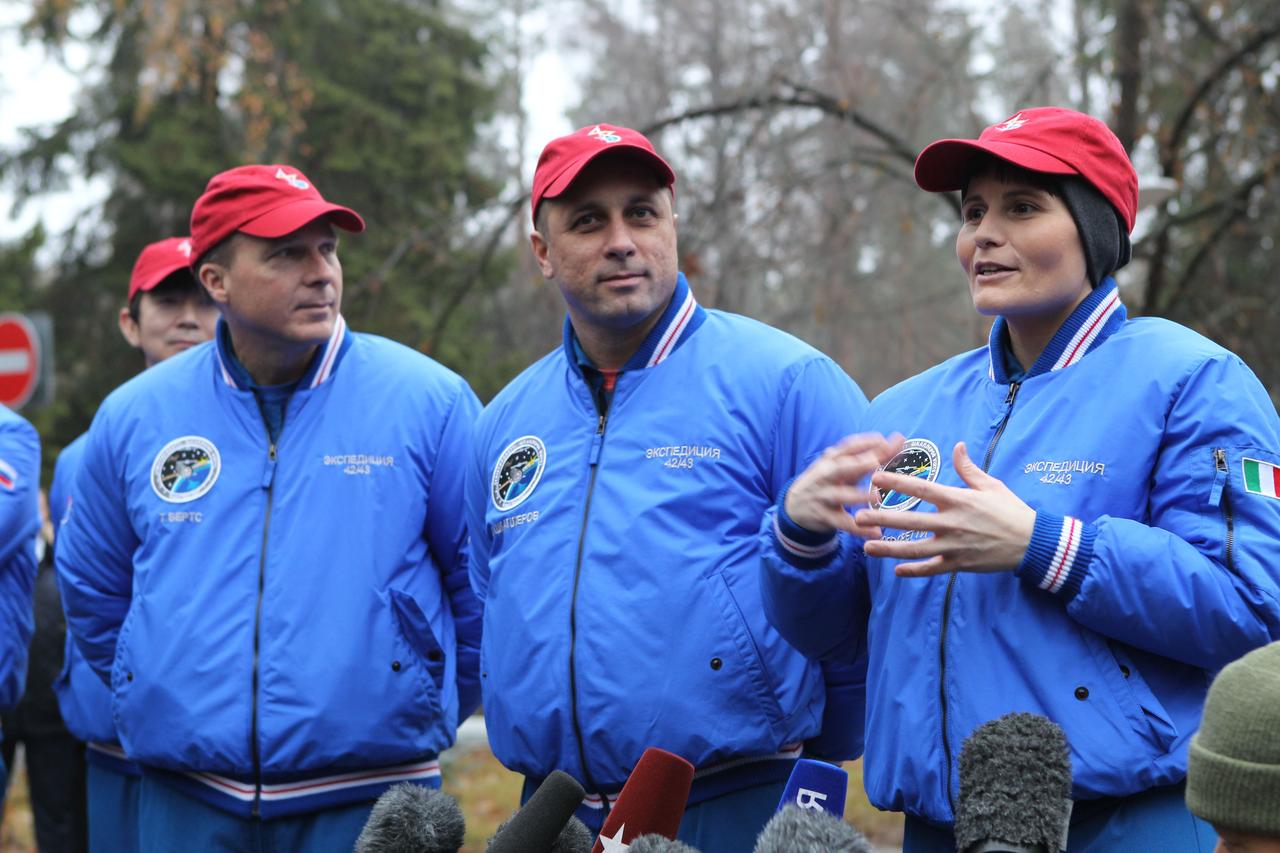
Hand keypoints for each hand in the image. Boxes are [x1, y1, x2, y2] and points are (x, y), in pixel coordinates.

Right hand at [784, 433, 904, 537]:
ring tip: (876, 498)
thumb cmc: (828, 481)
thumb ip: (874, 454)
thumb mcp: (845, 466)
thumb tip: (900, 437)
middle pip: (839, 468)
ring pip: (839, 496)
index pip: (848, 447)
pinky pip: (842, 522)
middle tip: (875, 462)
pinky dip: (858, 528)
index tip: (885, 441)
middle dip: (856, 464)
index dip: (865, 443)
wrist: (795, 506)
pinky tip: (875, 532)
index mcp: (831, 459)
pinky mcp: (824, 516)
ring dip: (857, 496)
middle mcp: (825, 476)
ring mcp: (823, 496)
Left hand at [855, 442, 1035, 576]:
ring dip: (889, 548)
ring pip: (915, 548)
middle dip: (882, 518)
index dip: (897, 482)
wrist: (1032, 543)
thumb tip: (958, 446)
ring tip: (867, 546)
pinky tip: (896, 570)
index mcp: (958, 500)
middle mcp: (952, 523)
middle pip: (910, 520)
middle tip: (858, 516)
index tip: (875, 477)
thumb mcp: (991, 485)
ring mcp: (954, 546)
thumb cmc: (1010, 511)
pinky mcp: (959, 564)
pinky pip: (932, 569)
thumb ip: (968, 468)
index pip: (921, 488)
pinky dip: (914, 571)